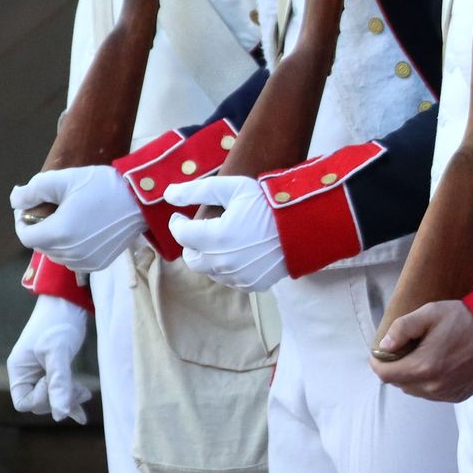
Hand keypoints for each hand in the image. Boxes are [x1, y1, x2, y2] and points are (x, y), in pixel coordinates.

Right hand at [6, 295, 91, 424]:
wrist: (69, 300)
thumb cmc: (58, 322)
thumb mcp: (58, 352)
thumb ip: (59, 383)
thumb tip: (60, 415)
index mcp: (19, 370)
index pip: (24, 402)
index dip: (41, 399)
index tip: (55, 381)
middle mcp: (27, 373)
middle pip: (40, 402)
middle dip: (59, 399)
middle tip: (82, 391)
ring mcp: (41, 370)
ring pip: (53, 396)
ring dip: (69, 398)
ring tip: (86, 394)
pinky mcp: (55, 367)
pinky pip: (60, 389)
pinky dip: (71, 398)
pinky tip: (83, 411)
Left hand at [11, 165, 145, 272]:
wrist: (141, 200)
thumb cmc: (103, 186)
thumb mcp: (66, 179)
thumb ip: (34, 189)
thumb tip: (15, 199)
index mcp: (58, 234)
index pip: (25, 236)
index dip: (22, 220)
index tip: (29, 206)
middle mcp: (69, 254)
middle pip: (41, 244)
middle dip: (40, 226)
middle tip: (52, 206)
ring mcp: (84, 262)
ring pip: (57, 253)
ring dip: (56, 237)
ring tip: (69, 217)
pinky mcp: (98, 264)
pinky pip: (74, 259)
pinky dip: (72, 246)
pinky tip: (84, 229)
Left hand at [163, 176, 286, 290]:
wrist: (304, 225)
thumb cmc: (268, 203)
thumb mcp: (234, 188)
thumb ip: (198, 190)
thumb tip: (168, 193)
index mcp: (216, 238)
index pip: (182, 236)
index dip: (177, 224)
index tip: (179, 216)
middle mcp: (224, 263)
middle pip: (192, 259)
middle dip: (192, 244)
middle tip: (201, 229)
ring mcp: (238, 277)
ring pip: (210, 270)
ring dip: (210, 256)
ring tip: (225, 238)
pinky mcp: (253, 285)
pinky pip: (231, 278)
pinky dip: (230, 267)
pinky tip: (242, 251)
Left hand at [370, 300, 472, 401]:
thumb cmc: (463, 319)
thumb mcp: (430, 313)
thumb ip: (402, 328)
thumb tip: (384, 346)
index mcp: (423, 366)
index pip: (385, 375)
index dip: (378, 363)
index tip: (379, 353)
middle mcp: (433, 386)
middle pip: (400, 384)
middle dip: (396, 368)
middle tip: (404, 350)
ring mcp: (447, 394)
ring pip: (416, 390)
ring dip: (413, 377)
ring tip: (423, 356)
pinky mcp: (459, 396)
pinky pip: (434, 394)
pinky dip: (430, 382)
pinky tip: (439, 365)